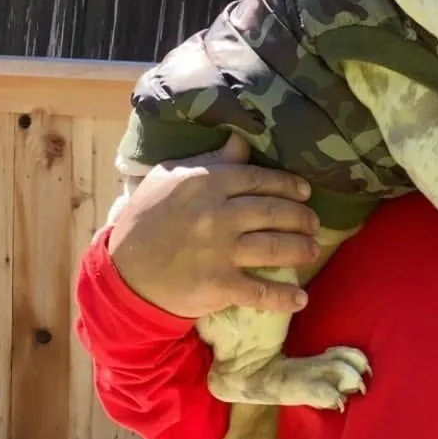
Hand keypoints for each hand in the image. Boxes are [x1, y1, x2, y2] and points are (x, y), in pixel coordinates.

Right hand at [107, 132, 320, 318]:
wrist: (123, 273)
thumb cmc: (148, 219)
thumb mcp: (172, 179)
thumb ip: (212, 161)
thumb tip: (243, 140)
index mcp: (206, 183)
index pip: (260, 179)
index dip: (288, 185)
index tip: (305, 192)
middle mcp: (216, 214)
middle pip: (275, 212)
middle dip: (302, 217)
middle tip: (314, 223)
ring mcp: (219, 251)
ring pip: (276, 247)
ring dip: (301, 249)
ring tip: (312, 249)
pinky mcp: (219, 285)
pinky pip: (261, 291)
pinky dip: (285, 296)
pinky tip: (301, 298)